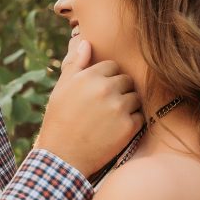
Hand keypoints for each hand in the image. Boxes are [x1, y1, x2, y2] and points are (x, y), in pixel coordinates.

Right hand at [35, 37, 142, 177]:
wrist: (62, 157)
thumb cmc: (59, 120)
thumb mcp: (61, 89)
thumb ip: (76, 64)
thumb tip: (86, 42)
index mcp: (89, 76)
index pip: (113, 66)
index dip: (107, 79)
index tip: (98, 93)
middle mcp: (106, 89)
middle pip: (127, 80)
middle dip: (120, 91)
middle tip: (105, 107)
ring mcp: (119, 108)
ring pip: (135, 98)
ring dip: (128, 106)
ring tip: (110, 119)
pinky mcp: (128, 127)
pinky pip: (140, 117)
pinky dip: (131, 123)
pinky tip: (115, 130)